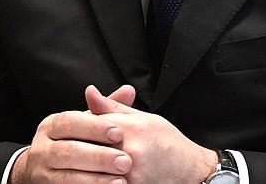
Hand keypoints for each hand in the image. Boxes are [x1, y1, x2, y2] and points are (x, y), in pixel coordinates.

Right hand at [10, 97, 133, 183]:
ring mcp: (41, 173)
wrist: (43, 170)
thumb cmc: (73, 141)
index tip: (118, 133)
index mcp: (51, 126)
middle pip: (68, 152)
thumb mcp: (84, 123)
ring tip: (120, 182)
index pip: (69, 122)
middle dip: (98, 157)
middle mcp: (41, 148)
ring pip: (66, 177)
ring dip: (95, 180)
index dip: (94, 127)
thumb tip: (129, 90)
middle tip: (125, 162)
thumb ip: (105, 110)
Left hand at [85, 85, 216, 183]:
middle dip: (81, 148)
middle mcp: (129, 152)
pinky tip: (99, 175)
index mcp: (131, 129)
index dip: (81, 126)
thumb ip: (112, 106)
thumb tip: (89, 91)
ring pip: (95, 170)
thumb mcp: (143, 118)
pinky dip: (99, 179)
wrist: (190, 171)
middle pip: (89, 148)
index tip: (77, 131)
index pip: (91, 124)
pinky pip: (105, 182)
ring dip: (88, 167)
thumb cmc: (168, 142)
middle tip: (76, 149)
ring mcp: (129, 175)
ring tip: (86, 164)